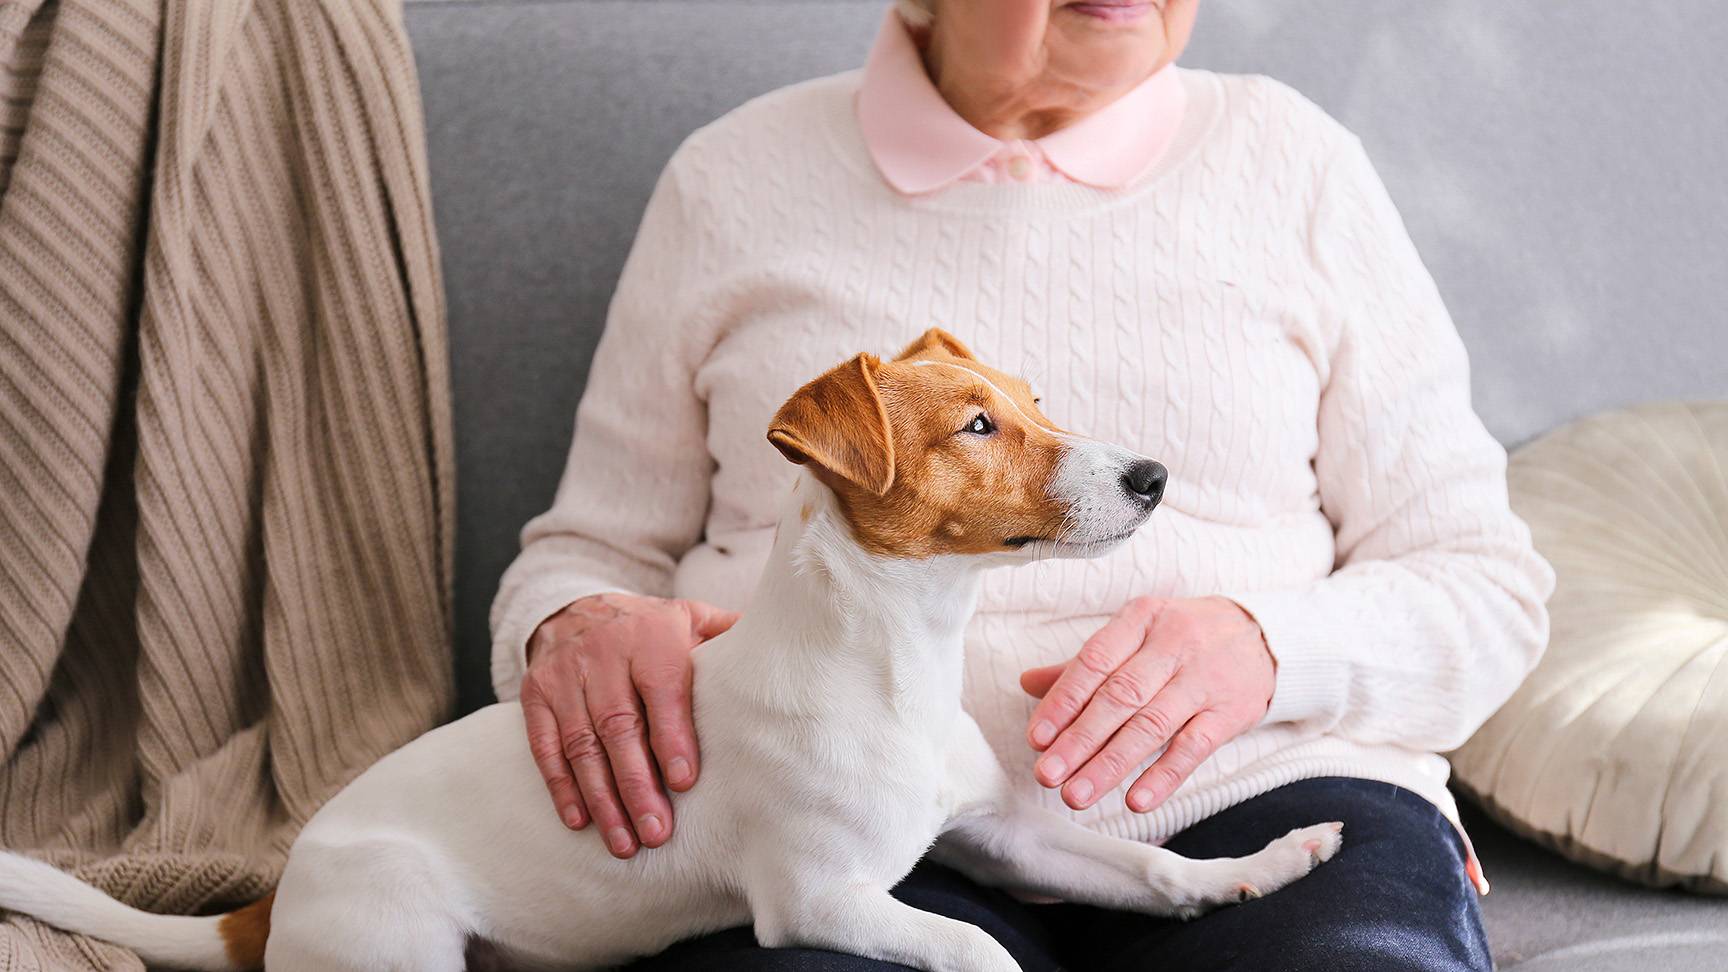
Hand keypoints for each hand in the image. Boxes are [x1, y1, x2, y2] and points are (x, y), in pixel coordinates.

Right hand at [520, 593, 738, 858]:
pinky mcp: (535, 696)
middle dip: (637, 784)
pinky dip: (561, 786)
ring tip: (624, 841)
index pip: (660, 690)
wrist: (575, 607)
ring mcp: (564, 677)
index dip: (671, 737)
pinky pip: (544, 746)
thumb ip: (728, 637)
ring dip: (602, 797)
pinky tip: (579, 820)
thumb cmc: (649, 628)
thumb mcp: (689, 618)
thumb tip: (786, 656)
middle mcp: (602, 655)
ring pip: (581, 744)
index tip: (683, 783)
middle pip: (618, 726)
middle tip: (656, 832)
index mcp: (649, 637)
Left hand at [1020, 596, 1274, 813]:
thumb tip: (1028, 683)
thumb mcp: (1138, 634)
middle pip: (1120, 697)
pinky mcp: (1230, 712)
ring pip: (1152, 726)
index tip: (1036, 738)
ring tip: (1077, 794)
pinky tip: (1135, 801)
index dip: (1063, 701)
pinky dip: (1163, 776)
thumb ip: (1085, 664)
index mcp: (1141, 619)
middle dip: (1079, 740)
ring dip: (1111, 764)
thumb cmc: (1184, 637)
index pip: (1094, 662)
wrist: (1264, 636)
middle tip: (1047, 775)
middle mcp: (1172, 645)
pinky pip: (1193, 747)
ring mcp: (1204, 680)